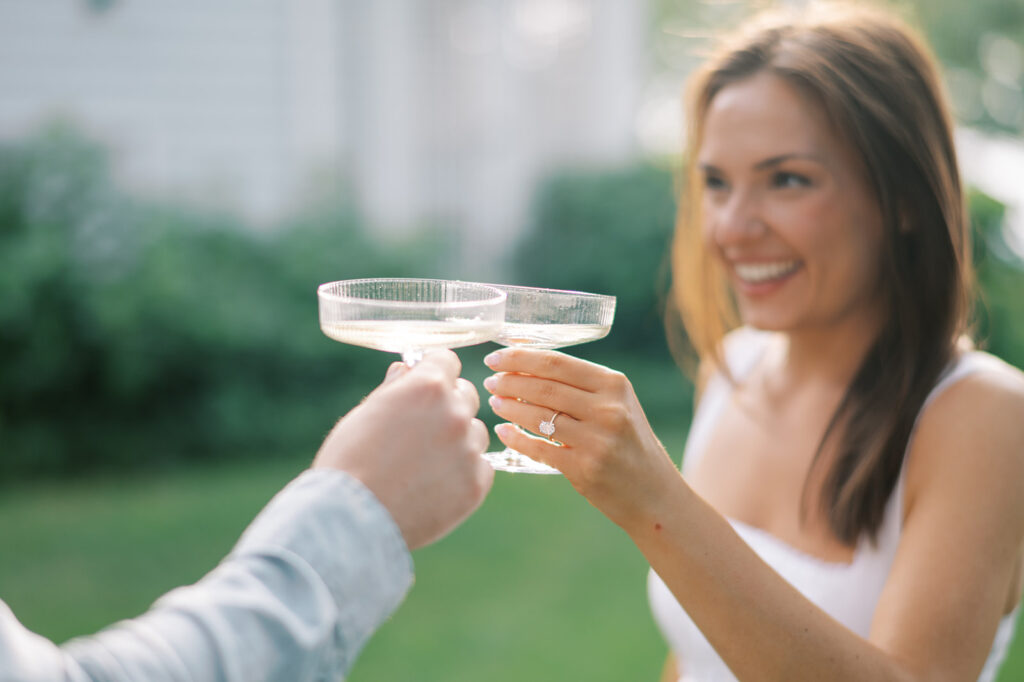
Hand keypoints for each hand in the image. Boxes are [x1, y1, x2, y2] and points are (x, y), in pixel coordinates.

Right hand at [313, 350, 493, 549]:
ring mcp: (469, 449)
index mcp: (427, 387)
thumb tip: (406, 370)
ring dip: (458, 440)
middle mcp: (455, 412)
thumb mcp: (365, 414)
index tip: (426, 382)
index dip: (434, 370)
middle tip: (423, 428)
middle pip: (467, 395)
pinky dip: (463, 473)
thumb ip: (394, 388)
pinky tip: (435, 485)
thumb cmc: (349, 462)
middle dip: (448, 404)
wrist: (353, 519)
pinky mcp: (476, 484)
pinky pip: (480, 468)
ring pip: (475, 433)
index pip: (446, 360)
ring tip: (425, 463)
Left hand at [483, 348, 679, 529]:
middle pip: (544, 386)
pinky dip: (516, 438)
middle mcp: (608, 409)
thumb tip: (527, 366)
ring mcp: (597, 439)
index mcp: (615, 385)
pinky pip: (539, 447)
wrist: (654, 495)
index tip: (497, 357)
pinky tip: (504, 432)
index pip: (557, 363)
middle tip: (491, 381)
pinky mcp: (584, 468)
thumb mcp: (618, 406)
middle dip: (510, 381)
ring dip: (509, 407)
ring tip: (495, 402)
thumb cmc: (629, 445)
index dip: (521, 357)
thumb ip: (582, 387)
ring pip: (539, 415)